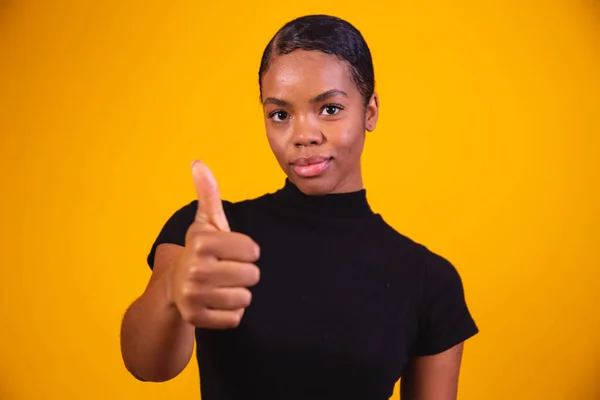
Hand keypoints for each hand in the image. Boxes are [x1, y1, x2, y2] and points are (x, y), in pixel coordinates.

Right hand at [169, 161, 260, 328]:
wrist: (175, 286)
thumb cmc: (201, 251)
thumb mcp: (206, 223)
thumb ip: (208, 194)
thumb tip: (198, 163)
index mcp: (202, 242)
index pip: (253, 250)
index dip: (247, 251)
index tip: (232, 251)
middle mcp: (195, 269)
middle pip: (252, 276)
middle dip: (245, 273)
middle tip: (227, 271)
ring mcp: (193, 296)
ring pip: (245, 298)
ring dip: (239, 293)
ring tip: (222, 286)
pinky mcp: (195, 319)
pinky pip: (235, 318)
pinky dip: (231, 313)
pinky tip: (217, 302)